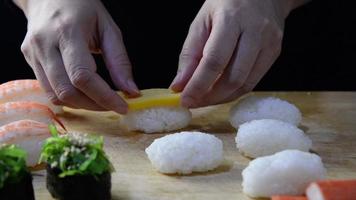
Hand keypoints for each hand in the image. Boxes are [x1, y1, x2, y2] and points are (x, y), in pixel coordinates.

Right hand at [15, 0, 138, 112]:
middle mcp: (45, 44)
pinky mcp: (29, 60)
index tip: (123, 107)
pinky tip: (83, 93)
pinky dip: (69, 98)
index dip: (104, 97)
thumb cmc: (83, 9)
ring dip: (82, 105)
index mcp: (68, 32)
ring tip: (100, 100)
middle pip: (67, 91)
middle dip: (94, 105)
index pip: (83, 76)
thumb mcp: (108, 28)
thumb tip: (131, 91)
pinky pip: (48, 90)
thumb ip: (119, 61)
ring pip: (56, 95)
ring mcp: (33, 53)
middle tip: (113, 105)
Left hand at [170, 0, 307, 107]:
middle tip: (193, 102)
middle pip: (233, 78)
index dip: (198, 85)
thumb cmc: (226, 3)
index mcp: (231, 19)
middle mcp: (255, 31)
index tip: (184, 100)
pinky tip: (220, 91)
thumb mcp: (201, 22)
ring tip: (204, 99)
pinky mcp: (275, 53)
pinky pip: (253, 82)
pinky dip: (234, 92)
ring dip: (221, 98)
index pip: (214, 61)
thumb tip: (179, 85)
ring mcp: (269, 43)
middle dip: (209, 97)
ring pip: (245, 84)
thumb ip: (190, 54)